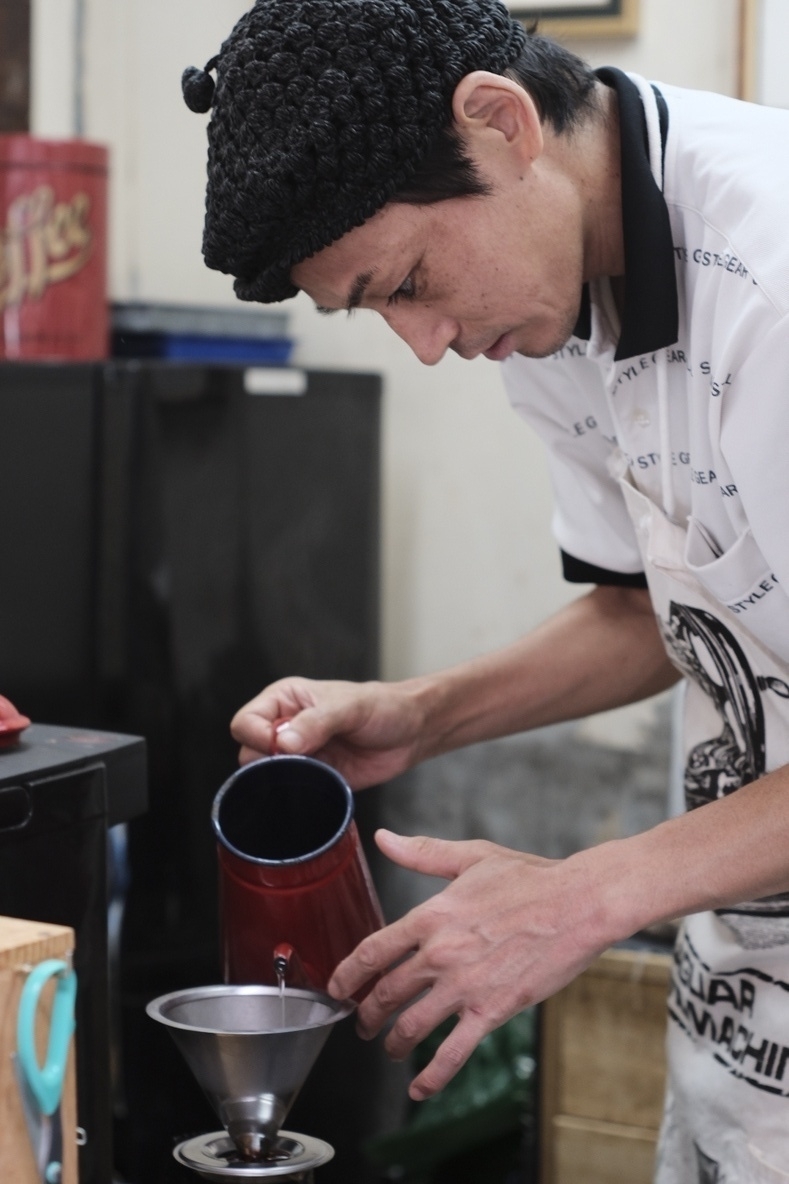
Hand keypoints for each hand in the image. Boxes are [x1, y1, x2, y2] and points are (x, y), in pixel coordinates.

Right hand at [230, 677, 425, 788]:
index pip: (246, 721)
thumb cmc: (381, 707)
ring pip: (265, 776)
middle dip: (267, 761)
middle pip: (248, 751)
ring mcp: (297, 756)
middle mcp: (284, 727)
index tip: (279, 747)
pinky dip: (298, 794)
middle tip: (301, 760)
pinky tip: (317, 787)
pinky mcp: (313, 779)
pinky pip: (291, 792)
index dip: (256, 736)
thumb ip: (316, 722)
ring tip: (315, 770)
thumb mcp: (349, 707)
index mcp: (284, 700)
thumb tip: (283, 743)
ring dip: (283, 779)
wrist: (410, 732)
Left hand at [328, 829, 615, 1099]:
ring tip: (390, 1049)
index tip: (336, 988)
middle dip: (366, 1015)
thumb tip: (384, 839)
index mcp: (431, 915)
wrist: (578, 903)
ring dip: (393, 1043)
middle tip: (363, 1024)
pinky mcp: (492, 1011)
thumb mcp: (471, 857)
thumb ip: (422, 853)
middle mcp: (440, 953)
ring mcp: (464, 986)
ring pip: (411, 1026)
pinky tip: (420, 1089)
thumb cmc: (530, 878)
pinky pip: (453, 1052)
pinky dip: (432, 1076)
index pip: (372, 951)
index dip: (346, 974)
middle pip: (385, 993)